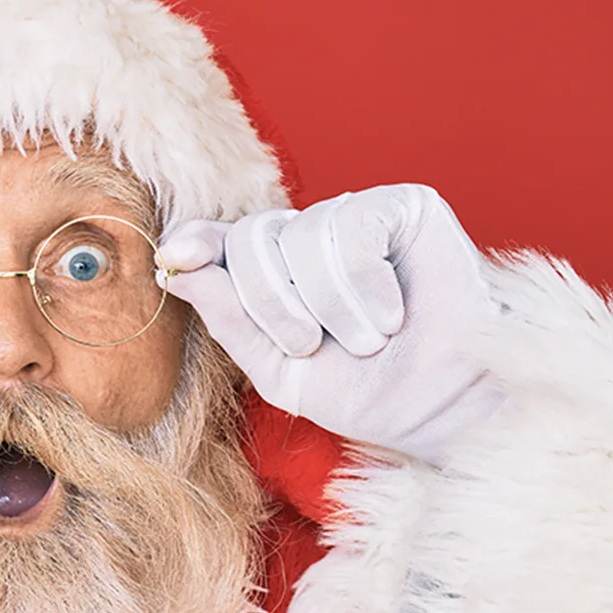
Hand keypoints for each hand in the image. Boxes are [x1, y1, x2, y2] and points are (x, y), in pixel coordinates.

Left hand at [161, 184, 503, 462]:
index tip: (177, 257)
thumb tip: (176, 263)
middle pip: (252, 237)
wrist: (436, 407)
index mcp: (277, 272)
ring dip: (329, 304)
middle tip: (313, 346)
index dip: (198, 242)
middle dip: (272, 302)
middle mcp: (312, 237)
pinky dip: (364, 280)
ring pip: (303, 233)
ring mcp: (357, 217)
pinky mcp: (403, 205)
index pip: (223, 241)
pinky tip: (392, 312)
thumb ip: (228, 315)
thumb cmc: (364, 392)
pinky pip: (352, 225)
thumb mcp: (277, 368)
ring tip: (368, 340)